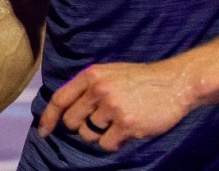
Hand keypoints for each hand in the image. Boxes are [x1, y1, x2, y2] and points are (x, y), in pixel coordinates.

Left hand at [38, 61, 191, 151]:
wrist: (175, 83)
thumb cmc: (140, 80)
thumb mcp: (109, 73)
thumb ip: (88, 88)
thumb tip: (65, 111)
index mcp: (91, 75)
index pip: (59, 99)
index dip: (48, 118)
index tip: (43, 132)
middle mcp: (98, 90)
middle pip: (72, 121)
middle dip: (81, 127)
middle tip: (100, 122)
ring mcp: (112, 107)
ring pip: (89, 134)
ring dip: (100, 134)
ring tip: (118, 122)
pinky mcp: (126, 123)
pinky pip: (106, 144)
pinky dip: (114, 142)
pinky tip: (128, 130)